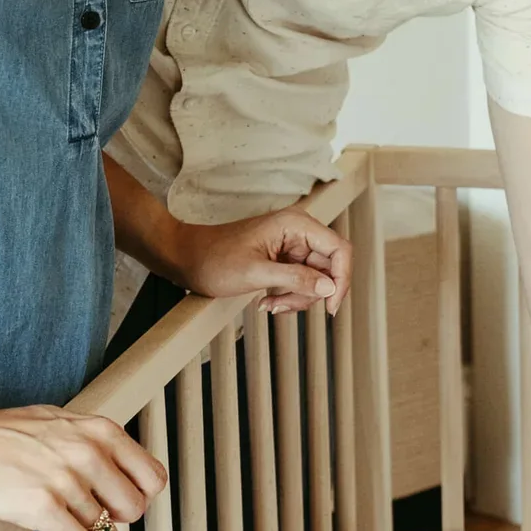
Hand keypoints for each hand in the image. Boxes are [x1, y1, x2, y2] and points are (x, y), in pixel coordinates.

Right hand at [0, 395, 166, 530]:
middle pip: (134, 510)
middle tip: (86, 516)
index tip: (115, 501)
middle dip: (113, 520)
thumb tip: (120, 472)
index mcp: (99, 430)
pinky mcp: (43, 507)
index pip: (153, 478)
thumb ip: (92, 443)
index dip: (136, 495)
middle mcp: (89, 453)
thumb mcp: (58, 422)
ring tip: (63, 525)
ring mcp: (67, 480)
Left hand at [173, 206, 351, 315]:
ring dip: (297, 298)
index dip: (342, 279)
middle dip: (310, 294)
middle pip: (329, 268)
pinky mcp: (285, 259)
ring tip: (269, 305)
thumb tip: (330, 288)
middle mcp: (299, 231)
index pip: (339, 249)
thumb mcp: (256, 272)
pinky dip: (289, 296)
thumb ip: (296, 279)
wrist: (189, 258)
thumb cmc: (214, 258)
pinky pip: (301, 282)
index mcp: (296, 224)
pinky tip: (267, 301)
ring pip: (316, 280)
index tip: (330, 306)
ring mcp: (293, 245)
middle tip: (282, 306)